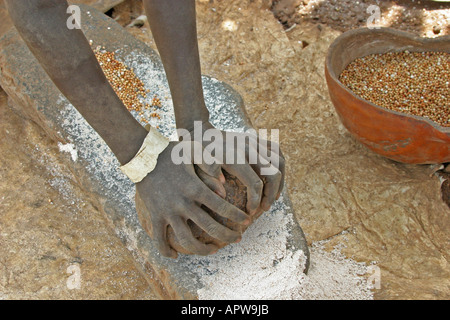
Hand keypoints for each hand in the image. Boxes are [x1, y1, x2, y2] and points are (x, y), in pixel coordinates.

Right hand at [135, 141, 249, 257]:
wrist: (143, 157)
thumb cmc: (172, 153)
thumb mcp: (193, 152)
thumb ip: (210, 166)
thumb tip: (224, 186)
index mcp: (195, 188)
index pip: (222, 208)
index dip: (237, 217)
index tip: (247, 221)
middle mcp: (183, 204)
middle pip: (210, 228)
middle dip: (228, 236)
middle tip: (238, 238)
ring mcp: (168, 212)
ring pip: (187, 241)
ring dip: (202, 250)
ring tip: (213, 251)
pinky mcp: (155, 217)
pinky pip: (159, 240)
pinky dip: (166, 251)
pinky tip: (175, 257)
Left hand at [185, 122, 285, 215]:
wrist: (199, 131)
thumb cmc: (196, 154)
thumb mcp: (196, 167)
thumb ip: (207, 179)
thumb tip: (222, 193)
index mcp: (234, 156)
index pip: (255, 183)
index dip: (255, 201)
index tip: (250, 212)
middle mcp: (248, 147)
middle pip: (273, 173)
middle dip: (271, 194)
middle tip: (264, 208)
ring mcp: (255, 141)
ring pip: (279, 161)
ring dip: (280, 181)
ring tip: (273, 197)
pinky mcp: (257, 138)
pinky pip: (277, 151)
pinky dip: (280, 166)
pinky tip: (275, 180)